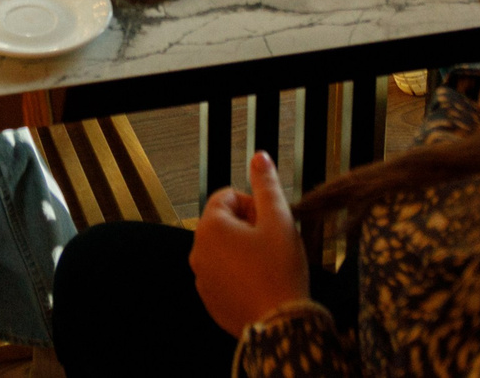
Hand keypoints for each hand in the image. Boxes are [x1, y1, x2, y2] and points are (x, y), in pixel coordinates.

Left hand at [190, 154, 311, 336]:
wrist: (281, 324)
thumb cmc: (280, 271)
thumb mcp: (279, 219)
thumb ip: (266, 184)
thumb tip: (258, 156)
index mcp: (210, 227)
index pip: (228, 197)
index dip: (254, 204)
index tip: (271, 220)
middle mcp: (198, 251)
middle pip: (224, 223)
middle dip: (249, 226)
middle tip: (273, 241)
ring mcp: (202, 278)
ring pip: (224, 250)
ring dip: (244, 250)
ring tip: (270, 263)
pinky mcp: (210, 300)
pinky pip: (224, 275)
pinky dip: (240, 274)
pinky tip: (262, 282)